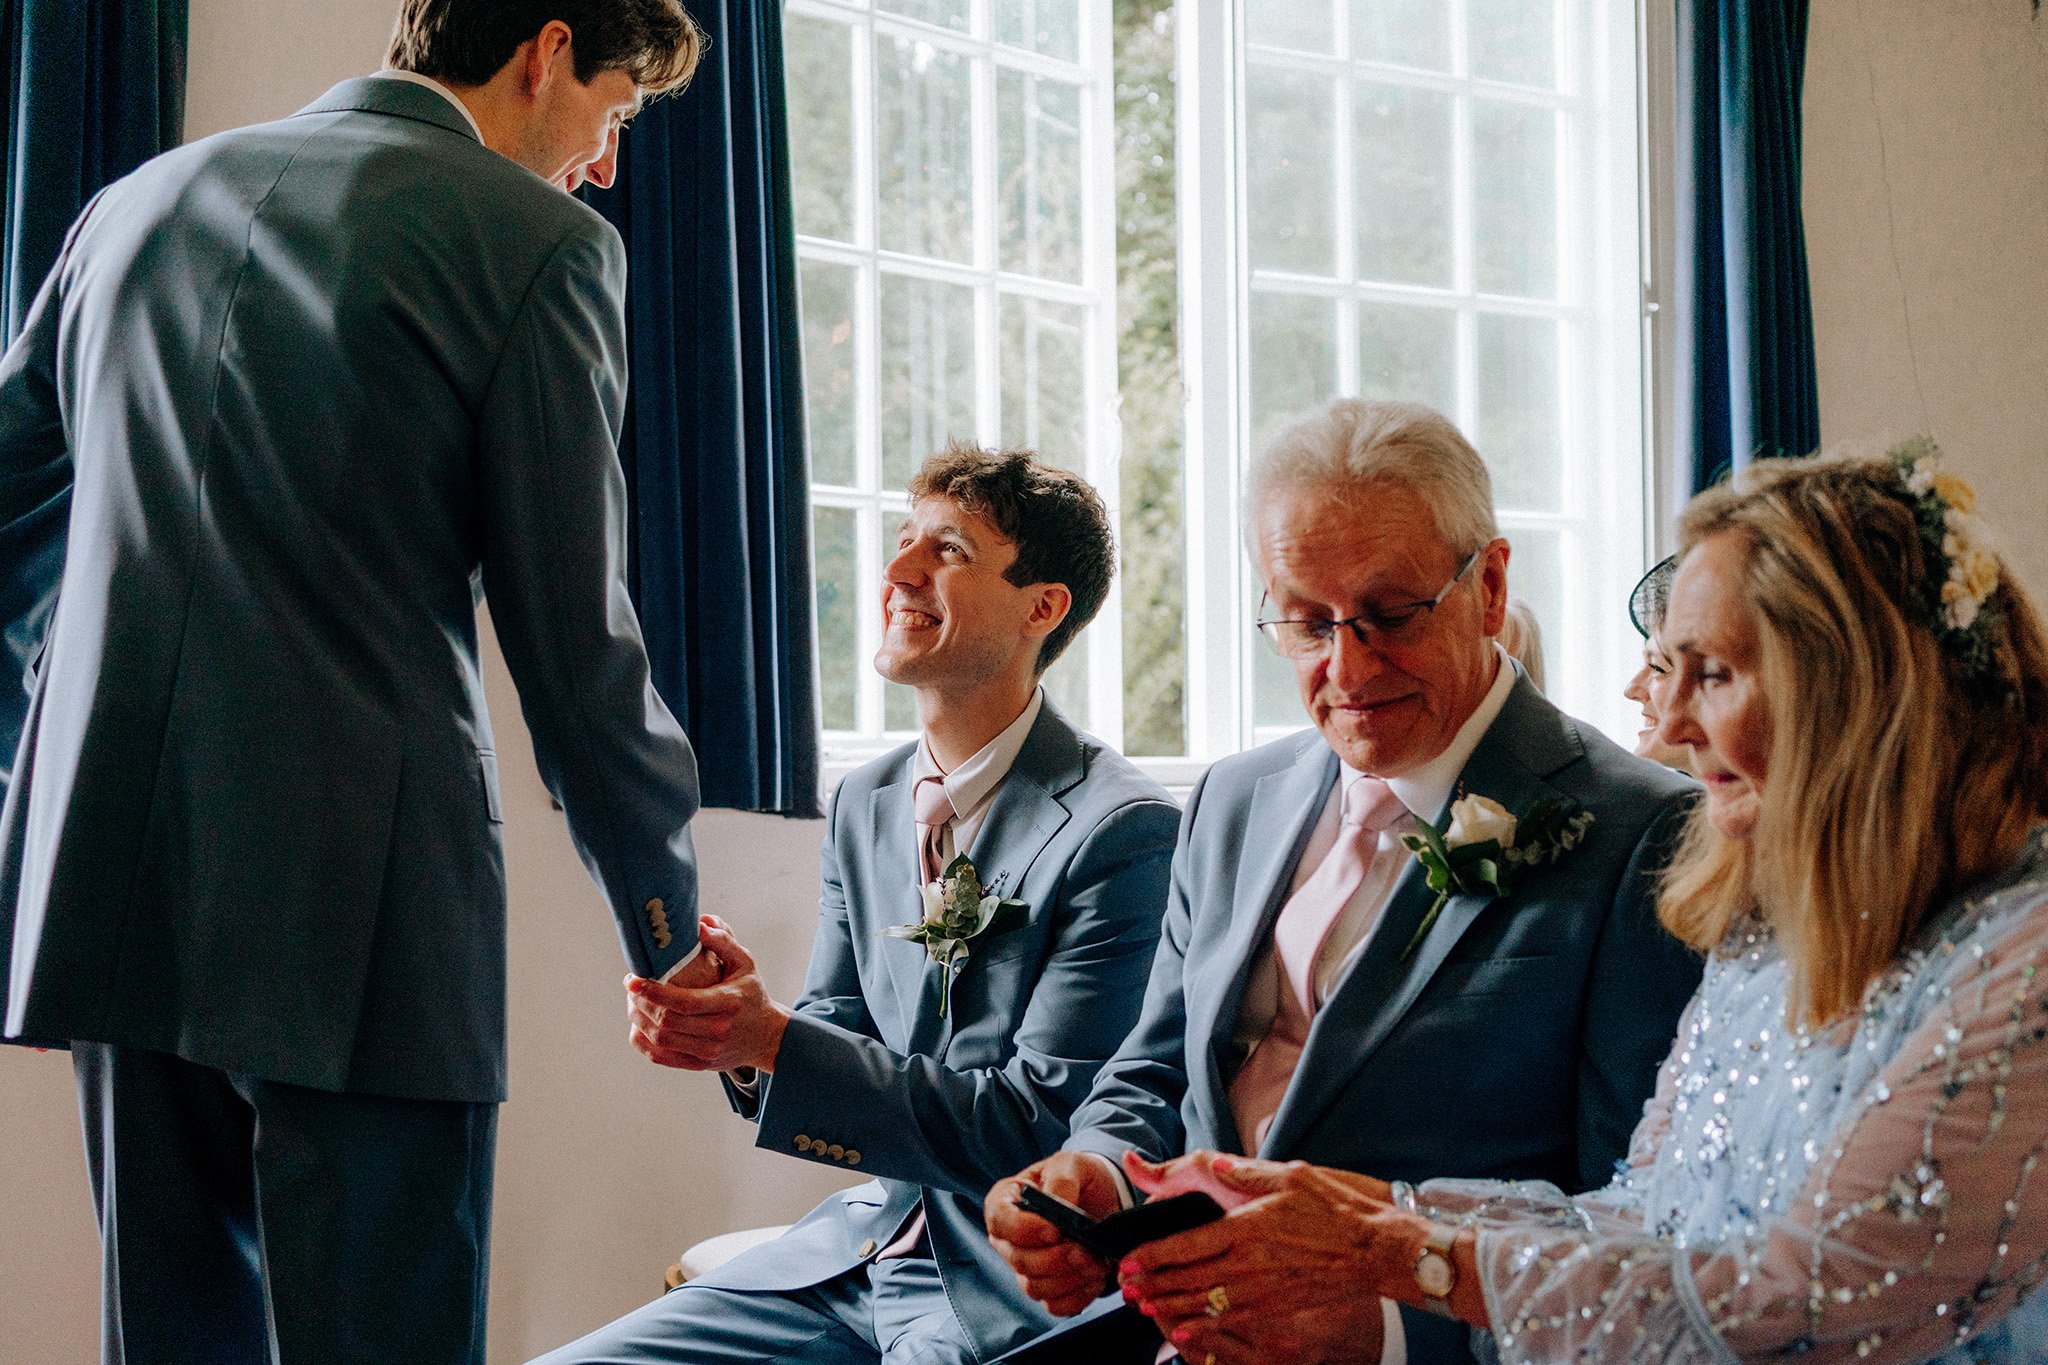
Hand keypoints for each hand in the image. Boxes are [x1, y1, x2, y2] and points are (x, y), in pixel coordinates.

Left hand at [625, 916, 790, 1073]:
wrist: (765, 1036)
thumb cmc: (751, 994)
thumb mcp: (745, 963)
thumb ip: (723, 942)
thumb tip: (700, 923)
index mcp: (728, 1004)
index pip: (684, 1002)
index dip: (654, 992)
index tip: (633, 979)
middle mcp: (718, 1031)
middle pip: (667, 1021)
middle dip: (641, 1002)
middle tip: (631, 986)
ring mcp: (708, 1052)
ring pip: (660, 1039)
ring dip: (639, 1020)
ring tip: (632, 1001)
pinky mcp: (699, 1064)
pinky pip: (661, 1057)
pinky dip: (643, 1041)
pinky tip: (638, 1024)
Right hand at [984, 1151, 1126, 1315]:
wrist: (1104, 1199)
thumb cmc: (1079, 1177)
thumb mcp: (1072, 1164)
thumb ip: (1061, 1180)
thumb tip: (1056, 1205)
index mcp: (1005, 1202)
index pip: (999, 1220)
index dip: (1024, 1230)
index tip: (1054, 1230)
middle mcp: (1008, 1239)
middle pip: (1019, 1260)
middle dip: (1057, 1259)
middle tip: (1087, 1250)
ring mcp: (1025, 1267)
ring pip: (1035, 1287)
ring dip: (1070, 1278)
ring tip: (1096, 1262)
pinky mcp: (1047, 1289)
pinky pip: (1054, 1306)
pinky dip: (1078, 1296)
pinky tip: (1095, 1279)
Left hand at [1116, 1155, 1417, 1364]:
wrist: (1372, 1251)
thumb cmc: (1332, 1209)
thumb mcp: (1290, 1176)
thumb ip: (1246, 1171)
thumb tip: (1213, 1161)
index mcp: (1245, 1226)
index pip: (1186, 1244)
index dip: (1153, 1256)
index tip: (1128, 1262)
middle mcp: (1248, 1262)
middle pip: (1187, 1279)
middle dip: (1152, 1285)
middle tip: (1126, 1289)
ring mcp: (1261, 1289)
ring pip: (1204, 1304)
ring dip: (1170, 1307)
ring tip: (1145, 1309)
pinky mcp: (1275, 1307)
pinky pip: (1230, 1322)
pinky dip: (1203, 1328)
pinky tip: (1184, 1331)